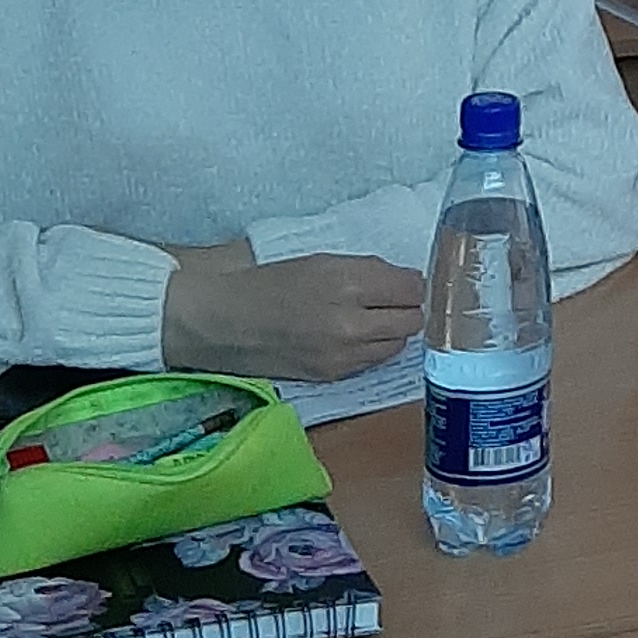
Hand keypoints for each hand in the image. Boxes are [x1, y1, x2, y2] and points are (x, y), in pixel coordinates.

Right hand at [160, 242, 426, 380]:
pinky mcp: (333, 376)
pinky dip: (373, 348)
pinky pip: (374, 361)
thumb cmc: (269, 283)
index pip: (411, 288)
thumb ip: (367, 271)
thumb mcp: (321, 261)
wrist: (224, 322)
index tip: (403, 281)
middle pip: (412, 319)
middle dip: (407, 308)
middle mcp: (352, 323)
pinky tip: (355, 336)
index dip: (411, 284)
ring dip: (392, 330)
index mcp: (348, 284)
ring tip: (372, 318)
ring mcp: (343, 355)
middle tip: (391, 300)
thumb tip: (405, 281)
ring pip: (398, 344)